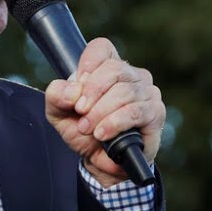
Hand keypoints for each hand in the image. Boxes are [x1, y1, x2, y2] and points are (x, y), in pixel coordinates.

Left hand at [43, 37, 164, 186]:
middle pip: (113, 69)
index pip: (101, 48)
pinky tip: (103, 134)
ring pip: (124, 91)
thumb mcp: (59, 114)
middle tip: (80, 114)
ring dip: (101, 112)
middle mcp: (131, 75)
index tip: (78, 86)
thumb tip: (72, 90)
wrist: (100, 163)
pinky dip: (115, 123)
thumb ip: (56, 96)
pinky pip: (136, 111)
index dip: (88, 64)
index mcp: (108, 68)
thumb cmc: (84, 133)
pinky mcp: (155, 113)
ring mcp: (147, 92)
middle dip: (92, 94)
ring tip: (89, 129)